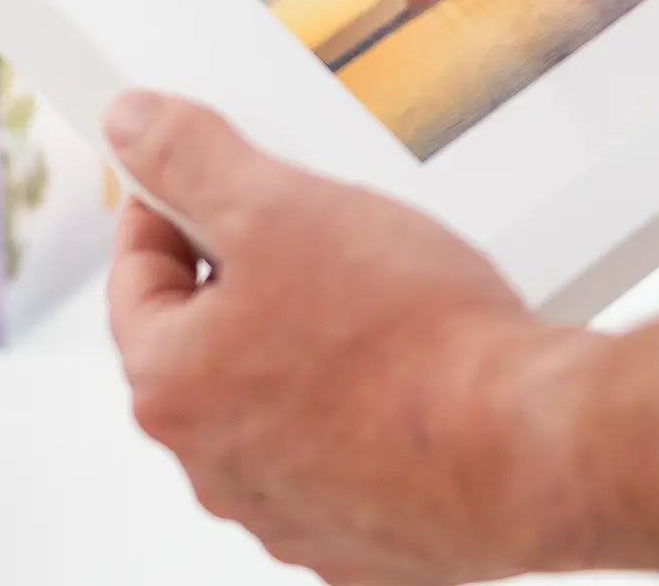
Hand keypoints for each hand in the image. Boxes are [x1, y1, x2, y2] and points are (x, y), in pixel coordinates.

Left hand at [102, 92, 596, 584]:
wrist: (524, 443)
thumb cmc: (413, 339)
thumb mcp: (284, 209)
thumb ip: (192, 160)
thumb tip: (133, 125)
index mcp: (173, 384)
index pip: (136, 275)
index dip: (170, 207)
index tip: (207, 179)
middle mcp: (212, 463)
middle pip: (207, 341)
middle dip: (254, 281)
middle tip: (318, 234)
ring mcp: (285, 509)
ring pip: (276, 400)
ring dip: (310, 350)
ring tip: (384, 304)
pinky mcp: (358, 534)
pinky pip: (341, 456)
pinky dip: (364, 413)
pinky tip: (415, 372)